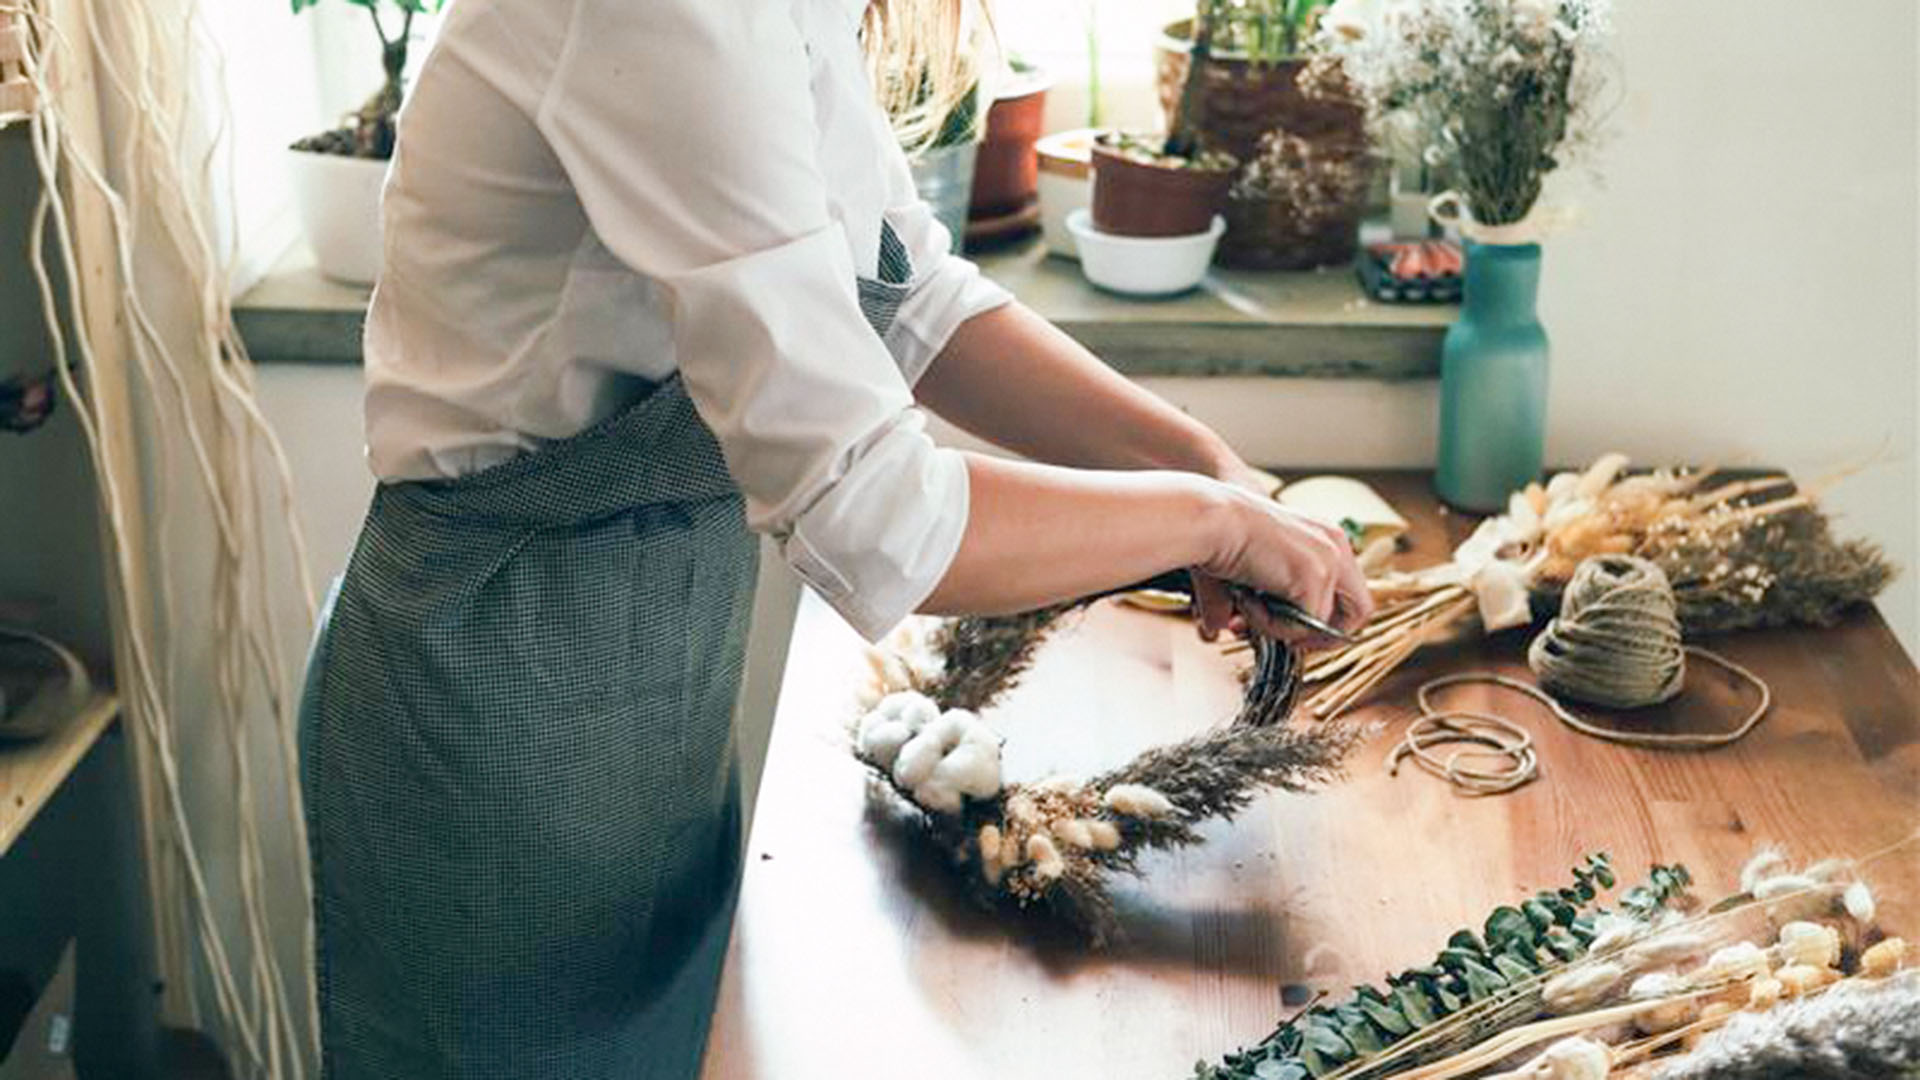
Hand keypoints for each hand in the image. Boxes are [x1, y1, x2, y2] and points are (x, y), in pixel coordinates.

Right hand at [1189, 481, 1372, 649]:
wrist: (1208, 520)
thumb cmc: (1217, 537)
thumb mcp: (1250, 571)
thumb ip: (1254, 600)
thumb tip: (1224, 630)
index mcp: (1326, 537)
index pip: (1348, 593)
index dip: (1322, 620)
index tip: (1286, 628)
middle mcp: (1336, 545)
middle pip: (1359, 612)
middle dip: (1322, 636)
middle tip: (1286, 639)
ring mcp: (1330, 560)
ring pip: (1322, 625)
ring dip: (1281, 628)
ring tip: (1246, 607)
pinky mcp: (1316, 577)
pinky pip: (1301, 626)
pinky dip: (1269, 624)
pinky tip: (1245, 601)